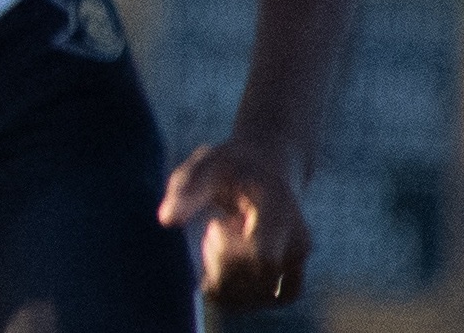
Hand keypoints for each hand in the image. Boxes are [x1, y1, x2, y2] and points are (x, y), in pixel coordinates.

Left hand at [159, 136, 311, 310]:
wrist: (265, 166)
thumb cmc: (230, 165)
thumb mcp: (206, 165)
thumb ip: (188, 189)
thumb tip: (166, 220)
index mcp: (279, 208)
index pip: (262, 256)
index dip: (229, 254)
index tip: (214, 226)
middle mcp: (297, 237)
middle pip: (259, 280)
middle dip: (222, 267)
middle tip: (212, 233)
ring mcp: (297, 257)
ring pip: (265, 295)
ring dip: (231, 282)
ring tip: (221, 247)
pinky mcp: (294, 269)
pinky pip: (277, 298)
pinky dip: (247, 293)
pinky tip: (227, 268)